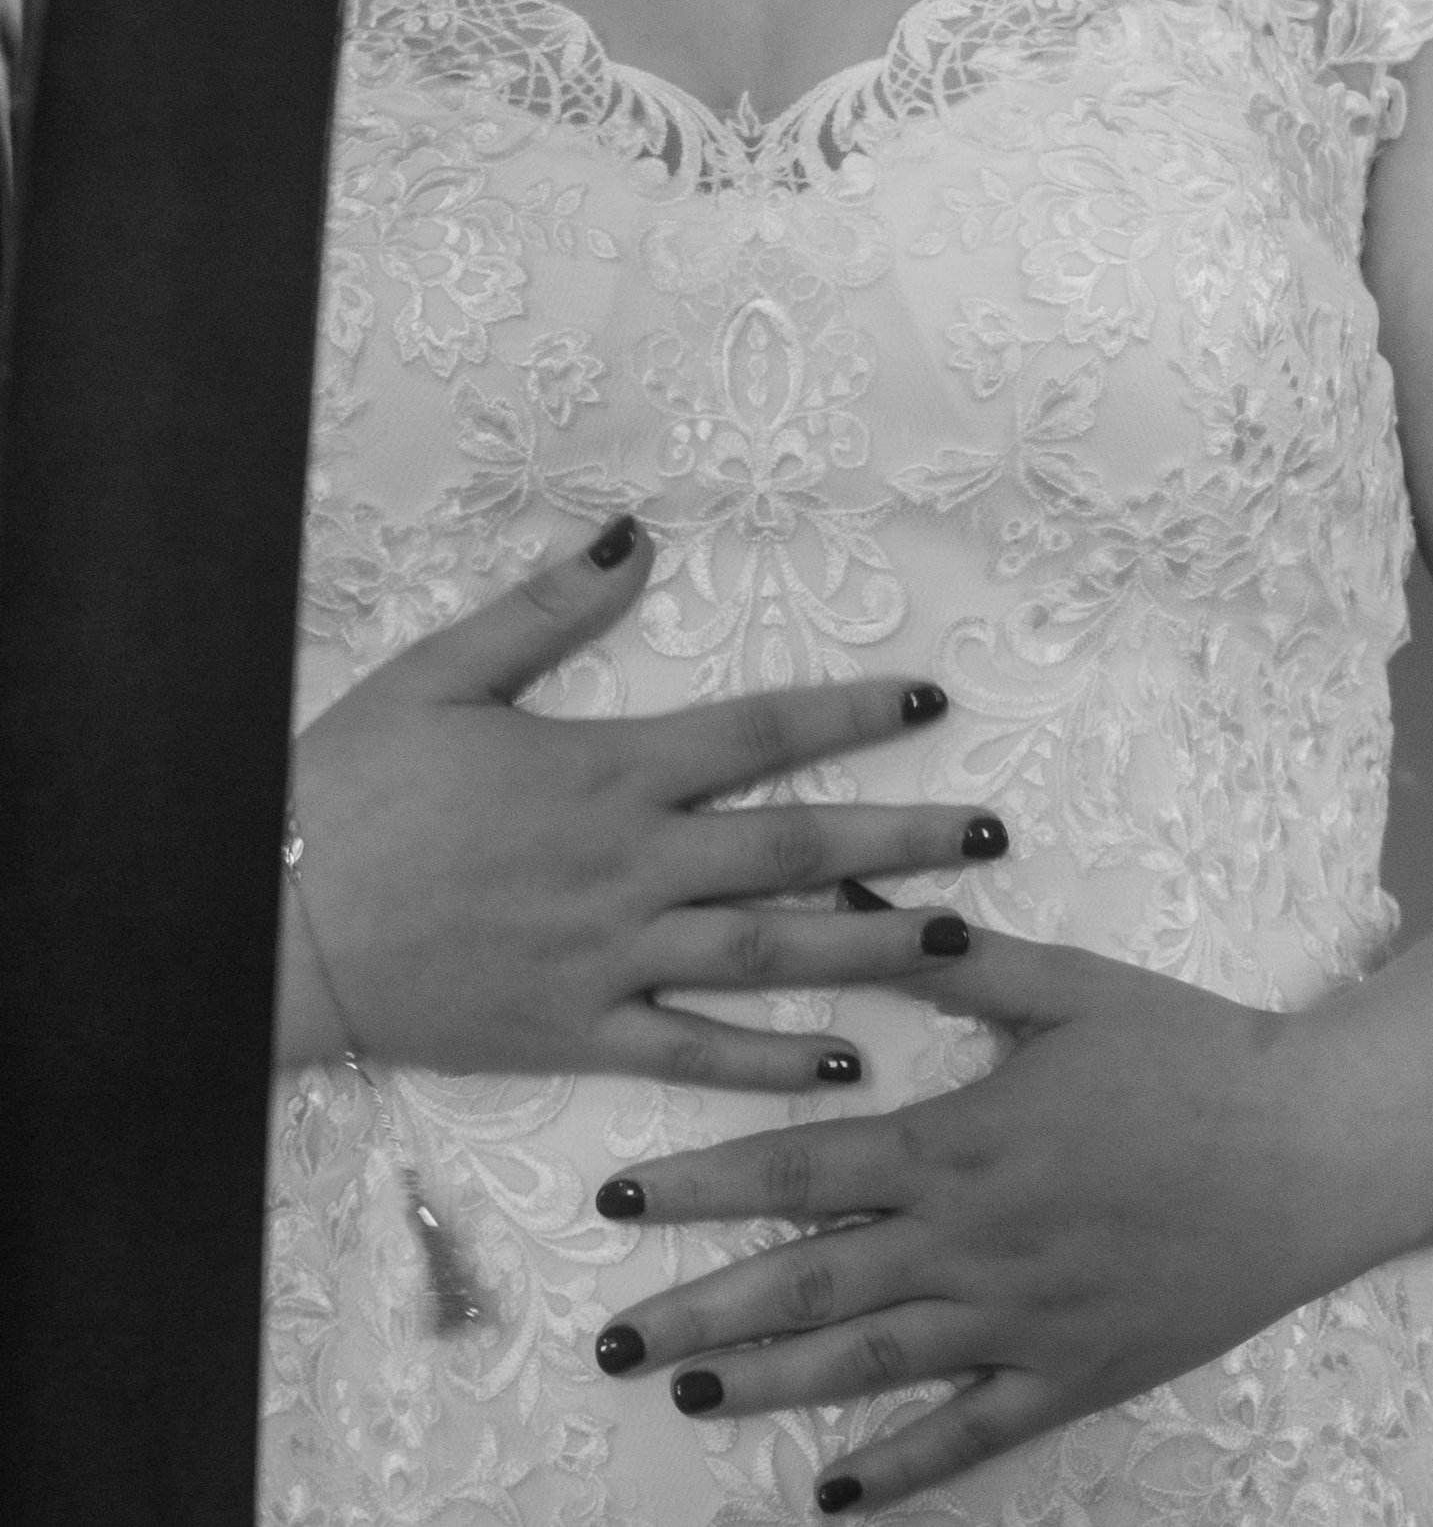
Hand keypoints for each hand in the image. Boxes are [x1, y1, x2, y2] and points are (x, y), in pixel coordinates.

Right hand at [281, 514, 1008, 1089]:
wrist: (272, 924)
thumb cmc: (352, 789)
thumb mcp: (444, 675)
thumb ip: (548, 608)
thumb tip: (636, 536)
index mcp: (609, 770)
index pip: (758, 732)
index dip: (850, 711)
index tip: (931, 697)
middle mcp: (629, 865)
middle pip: (792, 846)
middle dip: (900, 837)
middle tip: (992, 833)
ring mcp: (609, 956)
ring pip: (767, 951)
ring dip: (867, 944)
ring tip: (955, 939)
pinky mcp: (576, 1032)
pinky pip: (692, 1050)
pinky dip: (768, 1061)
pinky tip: (843, 1064)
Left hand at [594, 929, 1364, 1511]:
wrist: (1310, 1151)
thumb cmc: (1191, 1056)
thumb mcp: (1074, 987)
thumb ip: (965, 957)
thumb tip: (872, 905)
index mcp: (964, 1143)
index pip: (803, 1171)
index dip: (701, 1186)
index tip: (618, 1198)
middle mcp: (974, 1243)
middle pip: (810, 1285)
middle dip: (699, 1310)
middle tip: (611, 1337)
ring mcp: (1020, 1322)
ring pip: (870, 1368)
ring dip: (770, 1386)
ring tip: (687, 1395)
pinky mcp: (1073, 1376)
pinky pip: (969, 1436)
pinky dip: (897, 1472)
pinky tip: (833, 1498)